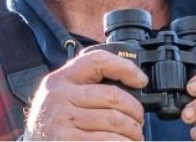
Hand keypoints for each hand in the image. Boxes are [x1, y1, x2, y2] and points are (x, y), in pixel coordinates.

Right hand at [23, 50, 147, 139]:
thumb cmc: (55, 123)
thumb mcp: (63, 97)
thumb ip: (87, 86)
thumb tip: (129, 84)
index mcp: (62, 79)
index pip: (98, 61)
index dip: (125, 68)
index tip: (141, 80)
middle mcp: (59, 96)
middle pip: (113, 96)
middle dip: (135, 111)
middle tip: (138, 121)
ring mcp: (62, 120)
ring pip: (115, 121)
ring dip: (133, 132)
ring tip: (134, 136)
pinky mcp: (67, 141)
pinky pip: (108, 141)